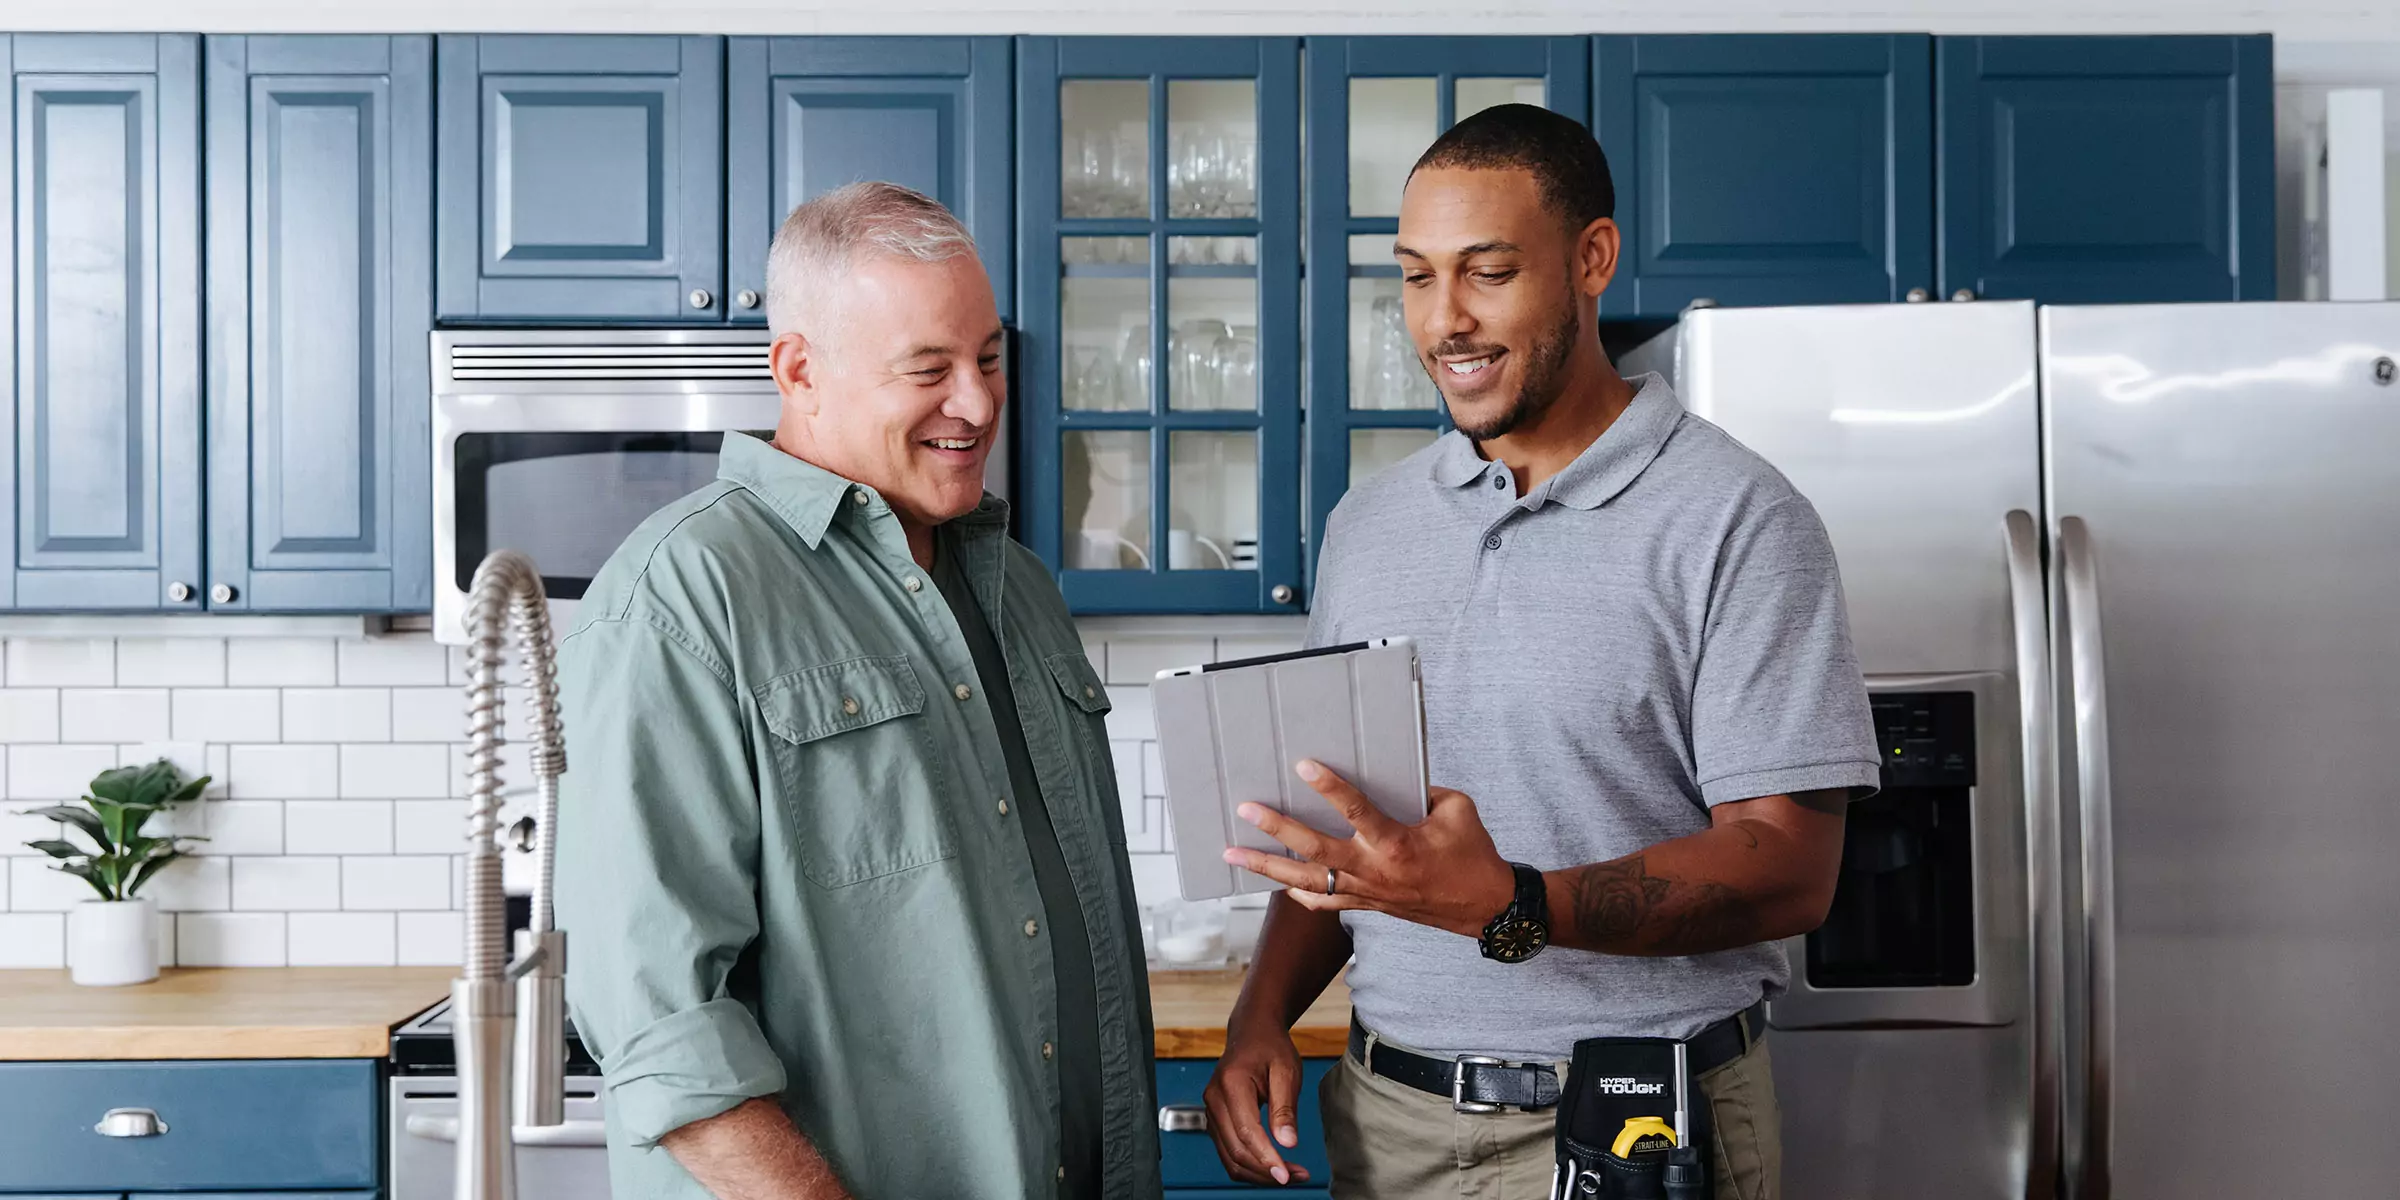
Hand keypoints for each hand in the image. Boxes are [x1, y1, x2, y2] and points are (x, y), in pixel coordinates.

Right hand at [1202, 1023, 1310, 1185]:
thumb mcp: (1286, 1071)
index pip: (1247, 1132)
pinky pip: (1229, 1152)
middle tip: (1297, 1176)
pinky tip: (1273, 1165)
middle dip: (1266, 1170)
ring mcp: (1211, 1112)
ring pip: (1230, 1158)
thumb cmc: (1270, 1047)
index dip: (1267, 1158)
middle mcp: (1214, 1100)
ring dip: (1258, 1172)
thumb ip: (1285, 1108)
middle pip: (1236, 1150)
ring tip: (1290, 1174)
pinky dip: (1250, 1165)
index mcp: (1231, 1084)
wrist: (1252, 1033)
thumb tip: (1288, 1143)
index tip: (1287, 1175)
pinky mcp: (1216, 1121)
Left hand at [1224, 760, 1516, 937]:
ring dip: (1267, 867)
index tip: (1302, 765)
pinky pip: (1323, 902)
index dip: (1329, 787)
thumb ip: (1421, 789)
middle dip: (1277, 829)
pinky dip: (1297, 893)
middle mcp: (1374, 870)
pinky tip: (1275, 882)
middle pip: (1315, 851)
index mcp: (1397, 842)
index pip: (1357, 810)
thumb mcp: (1456, 809)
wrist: (1484, 906)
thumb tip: (1390, 774)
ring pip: (1306, 882)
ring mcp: (1366, 892)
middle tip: (1247, 810)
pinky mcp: (1367, 905)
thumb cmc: (1472, 853)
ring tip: (1233, 854)